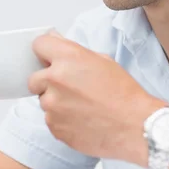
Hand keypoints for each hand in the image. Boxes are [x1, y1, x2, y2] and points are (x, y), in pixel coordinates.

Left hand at [28, 33, 162, 164]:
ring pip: (43, 101)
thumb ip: (74, 51)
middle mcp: (55, 79)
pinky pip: (50, 120)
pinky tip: (82, 119)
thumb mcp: (103, 61)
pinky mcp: (54, 127)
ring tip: (82, 107)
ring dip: (56, 102)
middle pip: (33, 78)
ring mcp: (52, 105)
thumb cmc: (124, 94)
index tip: (49, 58)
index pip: (38, 45)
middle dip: (46, 81)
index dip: (45, 52)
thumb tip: (56, 41)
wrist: (135, 126)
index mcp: (68, 58)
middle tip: (68, 88)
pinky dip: (61, 120)